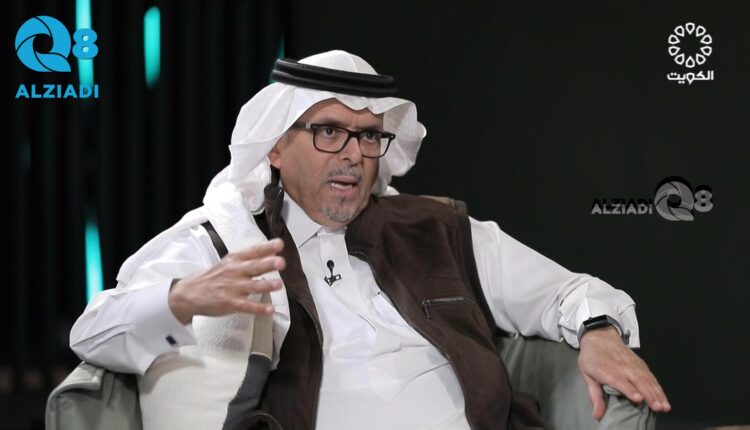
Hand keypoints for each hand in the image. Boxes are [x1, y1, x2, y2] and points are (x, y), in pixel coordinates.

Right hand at [168, 238, 284, 323]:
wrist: (189, 293)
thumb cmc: (214, 277)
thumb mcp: (228, 263)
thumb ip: (248, 259)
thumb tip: (272, 254)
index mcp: (235, 259)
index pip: (253, 251)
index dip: (267, 247)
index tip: (279, 244)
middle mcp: (234, 271)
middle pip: (254, 267)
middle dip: (267, 264)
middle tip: (281, 262)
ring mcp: (232, 288)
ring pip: (252, 286)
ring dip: (266, 286)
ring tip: (279, 284)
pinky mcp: (230, 303)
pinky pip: (247, 307)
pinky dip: (259, 309)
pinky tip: (270, 310)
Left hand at [578, 326, 670, 419]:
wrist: (601, 337)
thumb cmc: (592, 358)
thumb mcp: (587, 375)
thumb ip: (594, 396)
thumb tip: (597, 415)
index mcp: (606, 369)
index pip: (619, 380)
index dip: (629, 389)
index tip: (638, 399)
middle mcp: (622, 366)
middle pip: (638, 380)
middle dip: (649, 394)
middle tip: (658, 407)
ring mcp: (633, 364)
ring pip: (647, 379)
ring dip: (657, 393)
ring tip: (664, 406)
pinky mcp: (640, 364)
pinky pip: (651, 376)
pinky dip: (658, 387)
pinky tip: (663, 397)